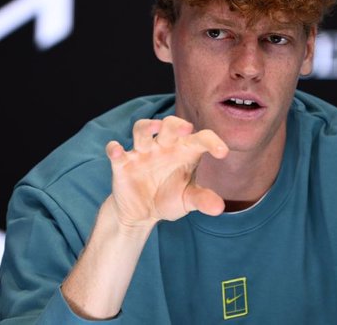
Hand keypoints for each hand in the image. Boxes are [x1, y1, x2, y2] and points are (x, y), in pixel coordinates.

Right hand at [105, 115, 228, 230]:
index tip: (223, 153)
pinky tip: (116, 149)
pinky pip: (117, 152)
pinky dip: (114, 149)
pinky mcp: (123, 164)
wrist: (142, 212)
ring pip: (142, 130)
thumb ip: (202, 200)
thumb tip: (219, 208)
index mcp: (184, 151)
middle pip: (169, 125)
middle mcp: (164, 147)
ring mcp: (142, 153)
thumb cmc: (169, 198)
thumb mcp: (188, 200)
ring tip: (154, 126)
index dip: (212, 141)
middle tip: (187, 128)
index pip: (200, 139)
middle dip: (176, 124)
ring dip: (147, 126)